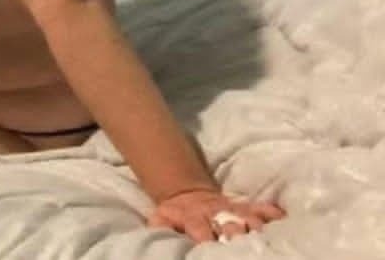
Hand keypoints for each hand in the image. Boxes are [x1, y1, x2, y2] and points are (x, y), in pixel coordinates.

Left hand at [148, 188, 284, 243]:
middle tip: (241, 243)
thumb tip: (156, 235)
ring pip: (247, 216)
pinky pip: (261, 207)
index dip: (205, 237)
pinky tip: (282, 218)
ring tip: (264, 237)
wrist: (187, 193)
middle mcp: (215, 213)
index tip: (209, 245)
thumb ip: (161, 227)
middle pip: (229, 224)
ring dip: (256, 226)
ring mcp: (231, 209)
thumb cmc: (176, 215)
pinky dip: (272, 213)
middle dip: (236, 234)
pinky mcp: (244, 207)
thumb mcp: (162, 219)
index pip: (200, 229)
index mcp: (193, 217)